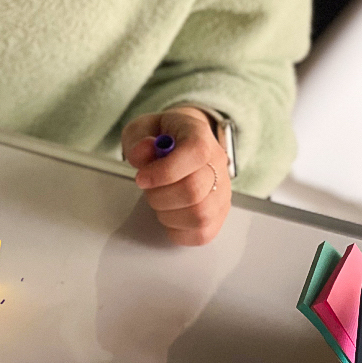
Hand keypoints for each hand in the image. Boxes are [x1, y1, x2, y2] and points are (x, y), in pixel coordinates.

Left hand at [122, 106, 230, 245]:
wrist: (180, 143)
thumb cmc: (161, 137)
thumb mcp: (142, 128)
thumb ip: (139, 138)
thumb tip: (144, 151)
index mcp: (200, 136)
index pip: (195, 153)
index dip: (165, 171)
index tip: (142, 178)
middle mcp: (218, 163)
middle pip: (194, 190)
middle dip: (158, 195)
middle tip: (148, 188)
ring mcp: (222, 190)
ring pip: (200, 216)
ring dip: (167, 214)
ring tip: (160, 199)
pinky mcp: (219, 213)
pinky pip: (202, 234)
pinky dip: (178, 230)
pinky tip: (169, 213)